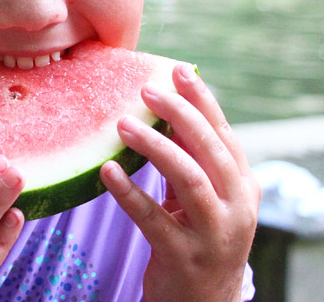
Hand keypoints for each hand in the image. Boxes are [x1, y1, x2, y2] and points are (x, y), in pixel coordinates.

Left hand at [100, 64, 259, 301]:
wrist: (203, 301)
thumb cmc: (196, 235)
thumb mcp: (200, 196)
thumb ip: (188, 157)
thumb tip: (164, 107)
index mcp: (241, 186)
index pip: (224, 135)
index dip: (202, 101)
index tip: (178, 70)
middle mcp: (235, 208)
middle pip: (209, 151)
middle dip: (179, 115)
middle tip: (146, 90)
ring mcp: (212, 234)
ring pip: (188, 179)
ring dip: (154, 147)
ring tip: (122, 123)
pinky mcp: (183, 255)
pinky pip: (152, 218)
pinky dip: (128, 192)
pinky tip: (106, 170)